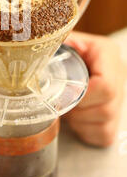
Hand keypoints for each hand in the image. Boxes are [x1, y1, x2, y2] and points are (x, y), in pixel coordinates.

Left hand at [63, 31, 126, 146]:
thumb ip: (60, 42)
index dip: (83, 96)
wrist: (70, 61)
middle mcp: (119, 75)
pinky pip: (104, 135)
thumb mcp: (61, 41)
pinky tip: (76, 119)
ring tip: (68, 110)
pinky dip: (86, 131)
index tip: (66, 95)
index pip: (105, 85)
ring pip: (106, 124)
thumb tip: (57, 46)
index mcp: (107, 54)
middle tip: (62, 104)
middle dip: (78, 111)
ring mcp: (120, 98)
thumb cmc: (63, 51)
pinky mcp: (115, 118)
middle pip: (106, 108)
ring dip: (80, 122)